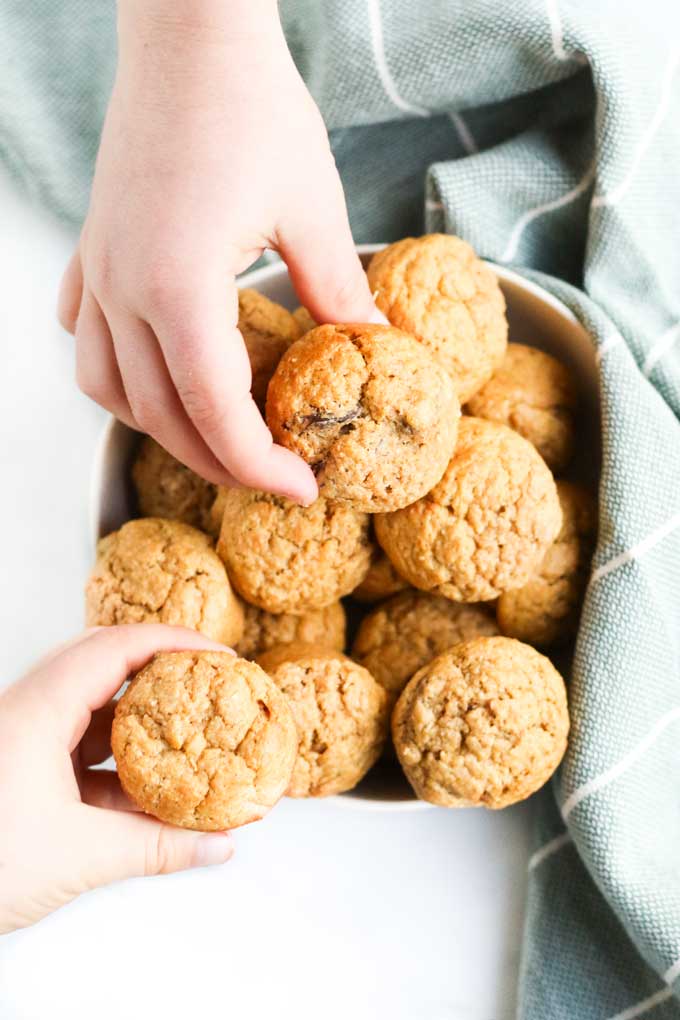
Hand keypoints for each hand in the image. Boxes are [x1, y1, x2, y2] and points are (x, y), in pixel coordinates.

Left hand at [0, 626, 235, 934]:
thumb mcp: (78, 856)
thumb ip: (155, 848)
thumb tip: (216, 845)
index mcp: (38, 710)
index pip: (116, 647)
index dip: (174, 643)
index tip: (219, 657)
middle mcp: (27, 710)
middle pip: (103, 664)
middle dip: (160, 674)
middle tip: (206, 686)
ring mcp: (21, 737)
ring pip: (91, 710)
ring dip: (139, 726)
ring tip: (187, 742)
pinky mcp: (19, 766)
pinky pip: (76, 747)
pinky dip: (115, 764)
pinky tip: (148, 796)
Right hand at [58, 0, 380, 502]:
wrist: (189, 34)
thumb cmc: (253, 107)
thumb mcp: (313, 207)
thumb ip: (338, 290)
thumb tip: (375, 348)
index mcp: (178, 288)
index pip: (215, 413)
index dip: (259, 465)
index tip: (303, 488)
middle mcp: (124, 290)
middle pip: (160, 416)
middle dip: (219, 461)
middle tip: (273, 475)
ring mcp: (100, 270)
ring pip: (108, 388)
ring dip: (160, 426)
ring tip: (215, 437)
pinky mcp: (95, 250)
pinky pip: (84, 337)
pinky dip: (117, 373)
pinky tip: (153, 371)